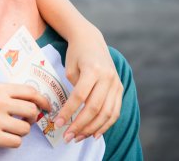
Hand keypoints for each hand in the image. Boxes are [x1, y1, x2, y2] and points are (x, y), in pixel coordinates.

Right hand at [0, 83, 50, 148]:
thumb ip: (10, 94)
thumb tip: (34, 103)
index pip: (31, 92)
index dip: (43, 101)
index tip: (46, 107)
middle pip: (32, 111)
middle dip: (32, 118)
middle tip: (25, 121)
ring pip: (25, 129)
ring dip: (21, 132)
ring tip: (10, 129)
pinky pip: (16, 142)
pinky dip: (13, 141)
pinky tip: (3, 137)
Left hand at [55, 27, 122, 141]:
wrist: (91, 40)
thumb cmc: (76, 54)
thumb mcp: (70, 68)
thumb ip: (74, 90)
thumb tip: (73, 115)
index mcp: (93, 69)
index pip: (80, 96)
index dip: (69, 112)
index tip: (58, 124)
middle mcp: (108, 77)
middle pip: (95, 108)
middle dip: (80, 125)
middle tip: (67, 137)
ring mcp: (116, 83)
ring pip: (107, 113)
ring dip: (92, 129)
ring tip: (78, 137)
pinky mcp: (120, 88)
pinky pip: (115, 111)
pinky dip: (106, 125)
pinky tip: (94, 134)